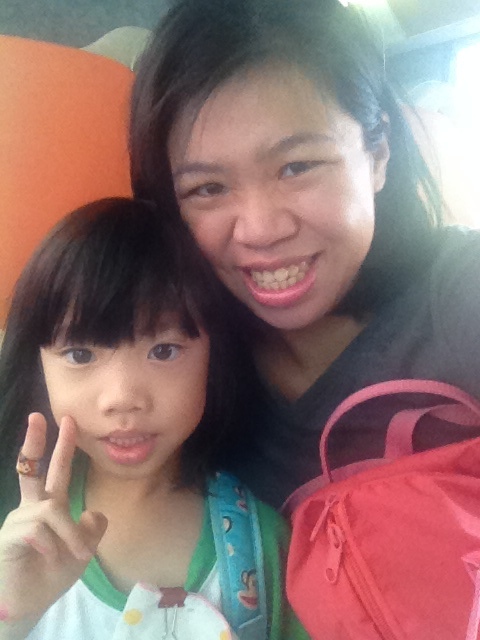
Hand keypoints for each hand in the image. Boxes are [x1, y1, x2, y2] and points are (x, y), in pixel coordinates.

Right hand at [0, 413, 106, 630]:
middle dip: (35, 441)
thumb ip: (90, 529)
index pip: (54, 471)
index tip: (68, 420)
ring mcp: (18, 520)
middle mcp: (30, 508)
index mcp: (47, 507)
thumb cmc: (50, 576)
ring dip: (70, 534)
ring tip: (80, 555)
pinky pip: (40, 530)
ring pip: (53, 510)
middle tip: (38, 415)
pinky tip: (50, 557)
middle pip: (31, 468)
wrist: (28, 604)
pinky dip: (54, 544)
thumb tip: (95, 512)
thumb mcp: (81, 550)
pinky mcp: (10, 536)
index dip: (61, 446)